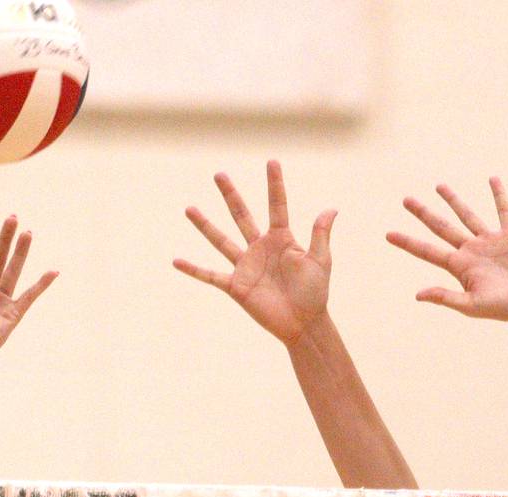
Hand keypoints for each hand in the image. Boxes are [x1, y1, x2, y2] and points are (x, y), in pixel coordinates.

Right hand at [174, 160, 337, 347]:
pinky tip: (176, 261)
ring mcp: (246, 266)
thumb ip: (320, 235)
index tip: (272, 161)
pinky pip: (211, 275)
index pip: (277, 206)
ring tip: (189, 209)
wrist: (303, 323)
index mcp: (282, 239)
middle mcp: (260, 248)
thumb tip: (331, 208)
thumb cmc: (315, 293)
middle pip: (242, 215)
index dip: (275, 184)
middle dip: (231, 194)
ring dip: (205, 225)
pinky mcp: (236, 286)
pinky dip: (193, 270)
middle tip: (219, 174)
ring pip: (221, 240)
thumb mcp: (321, 261)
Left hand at [386, 179, 507, 325]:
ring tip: (439, 186)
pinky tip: (492, 179)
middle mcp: (471, 251)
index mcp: (459, 266)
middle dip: (423, 213)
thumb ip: (445, 297)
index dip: (407, 243)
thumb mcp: (472, 305)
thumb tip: (417, 295)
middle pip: (441, 227)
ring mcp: (490, 242)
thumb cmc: (504, 309)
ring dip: (453, 200)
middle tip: (405, 200)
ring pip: (467, 215)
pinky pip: (504, 211)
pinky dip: (499, 195)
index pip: (427, 250)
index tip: (388, 234)